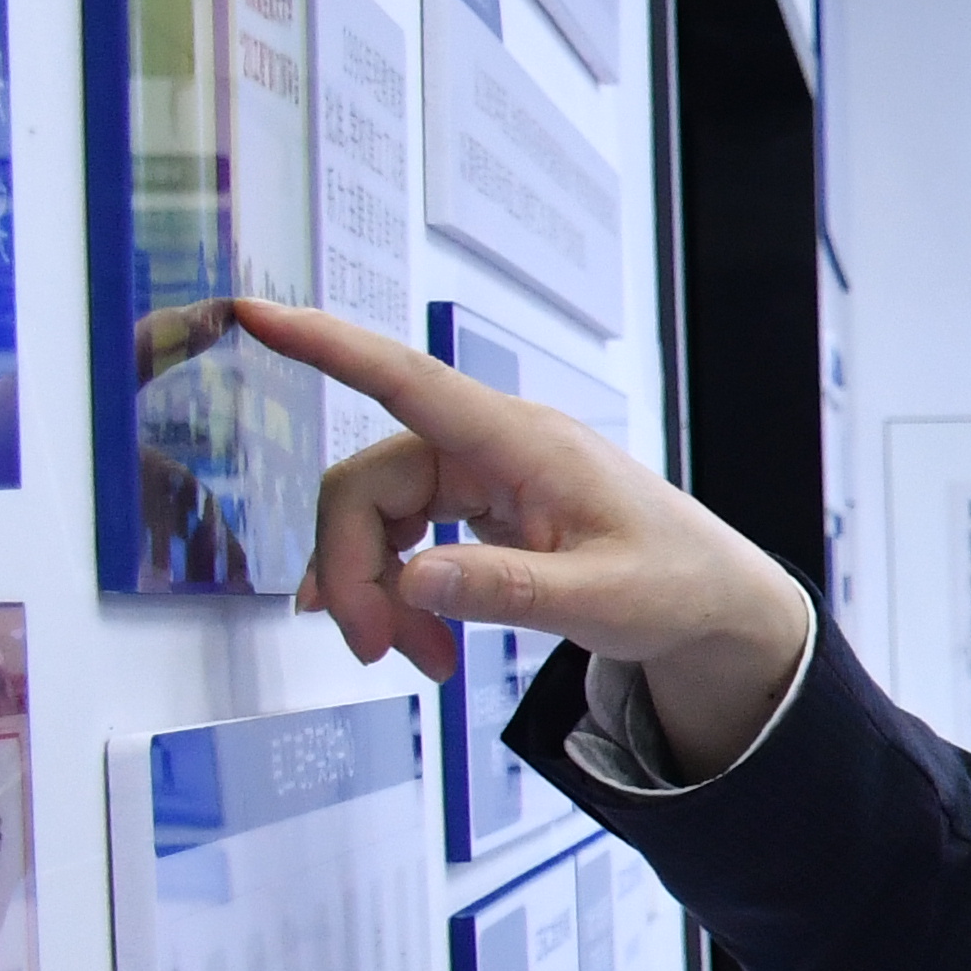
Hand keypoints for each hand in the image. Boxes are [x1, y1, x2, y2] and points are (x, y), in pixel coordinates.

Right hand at [243, 303, 818, 778]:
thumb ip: (507, 591)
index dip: (327, 347)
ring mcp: (481, 473)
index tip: (256, 313)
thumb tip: (413, 579)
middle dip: (355, 571)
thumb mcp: (602, 600)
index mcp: (525, 443)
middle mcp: (493, 446)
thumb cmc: (676, 585)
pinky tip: (419, 638)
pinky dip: (400, 591)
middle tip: (379, 650)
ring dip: (377, 592)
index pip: (409, 381)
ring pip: (375, 518)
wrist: (714, 601)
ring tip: (417, 657)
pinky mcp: (478, 504)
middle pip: (367, 487)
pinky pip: (402, 538)